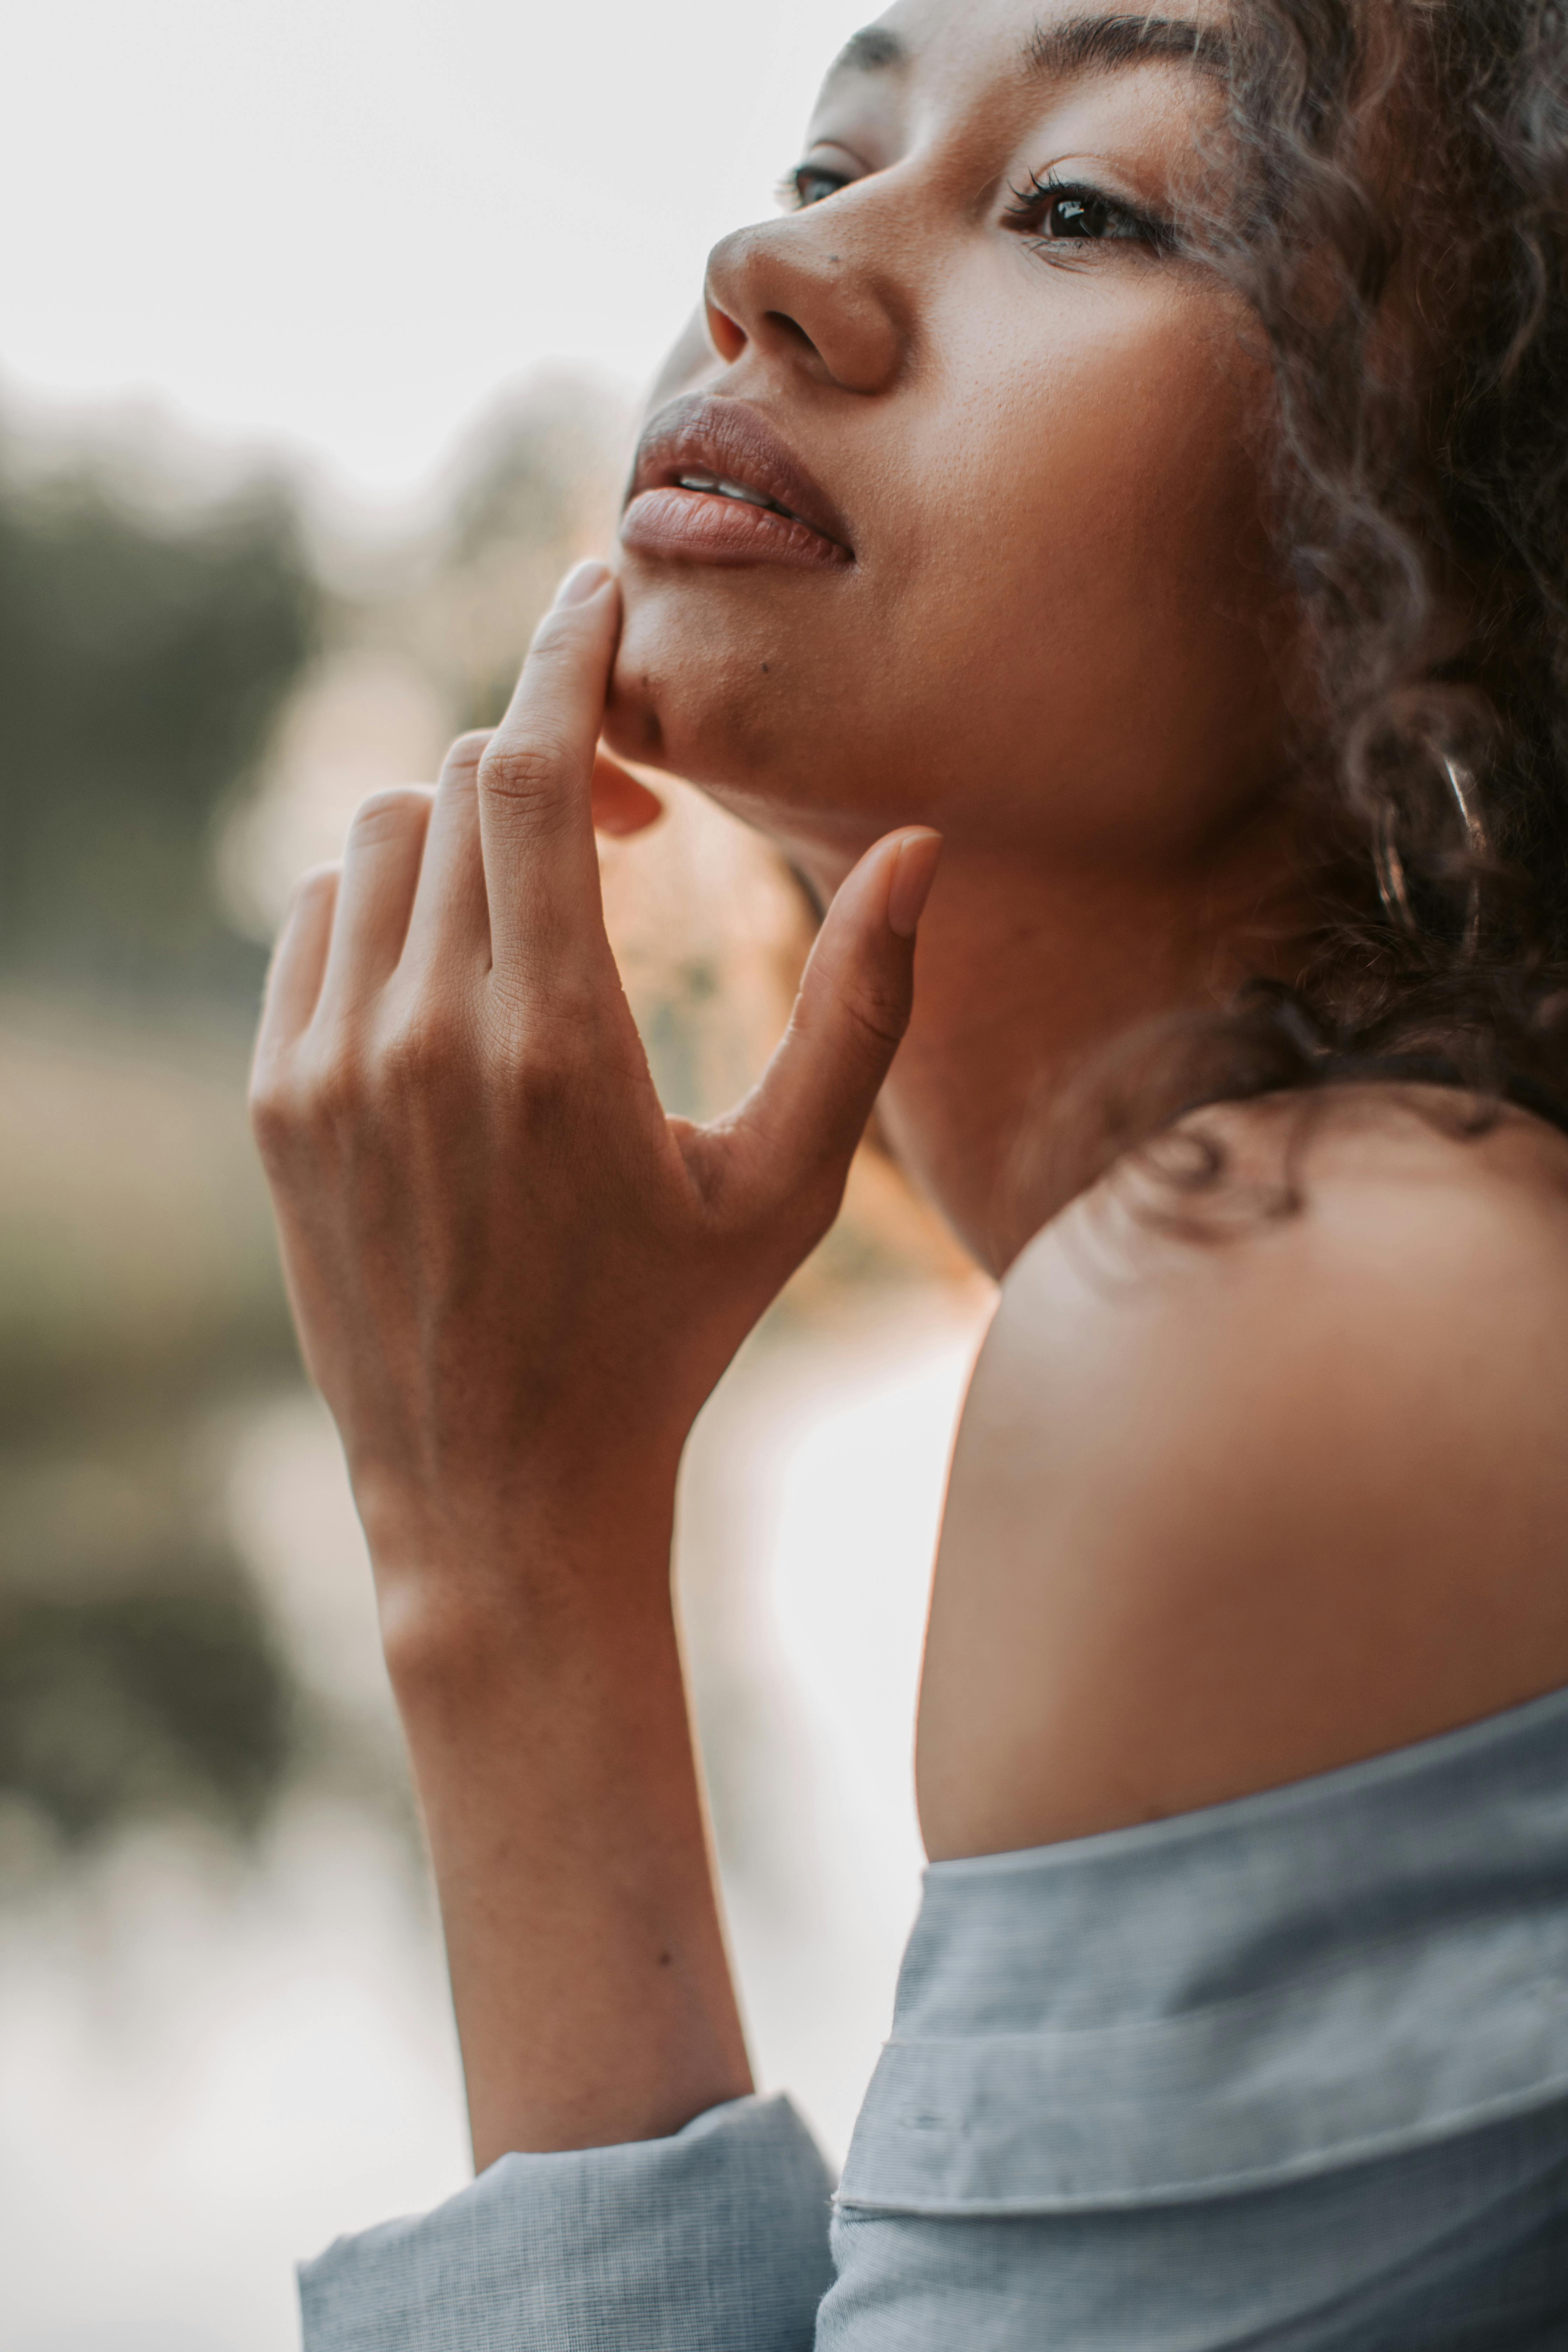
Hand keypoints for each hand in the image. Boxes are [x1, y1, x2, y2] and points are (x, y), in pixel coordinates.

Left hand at [250, 559, 940, 1647]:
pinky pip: (318, 918)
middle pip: (463, 779)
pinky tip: (461, 967)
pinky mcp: (277, 1102)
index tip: (596, 595)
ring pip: (379, 838)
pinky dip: (389, 897)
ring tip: (545, 903)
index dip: (568, 654)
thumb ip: (860, 1008)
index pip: (536, 766)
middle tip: (629, 814)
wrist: (500, 1489)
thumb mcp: (790, 1184)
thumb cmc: (669, 1336)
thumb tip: (923, 849)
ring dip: (468, 824)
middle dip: (548, 748)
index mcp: (559, 1041)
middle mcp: (425, 1037)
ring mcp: (329, 1068)